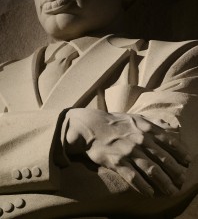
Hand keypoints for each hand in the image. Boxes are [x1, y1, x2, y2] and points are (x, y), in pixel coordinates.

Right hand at [64, 108, 190, 196]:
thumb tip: (171, 128)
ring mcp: (129, 151)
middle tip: (182, 181)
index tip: (187, 162)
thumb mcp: (136, 117)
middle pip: (164, 159)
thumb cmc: (116, 122)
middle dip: (176, 172)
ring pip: (152, 170)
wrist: (92, 126)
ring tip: (171, 191)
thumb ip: (154, 122)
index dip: (181, 153)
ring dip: (164, 183)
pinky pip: (134, 178)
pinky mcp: (117, 162)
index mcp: (146, 128)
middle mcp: (140, 140)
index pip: (170, 142)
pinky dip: (144, 187)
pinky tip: (151, 193)